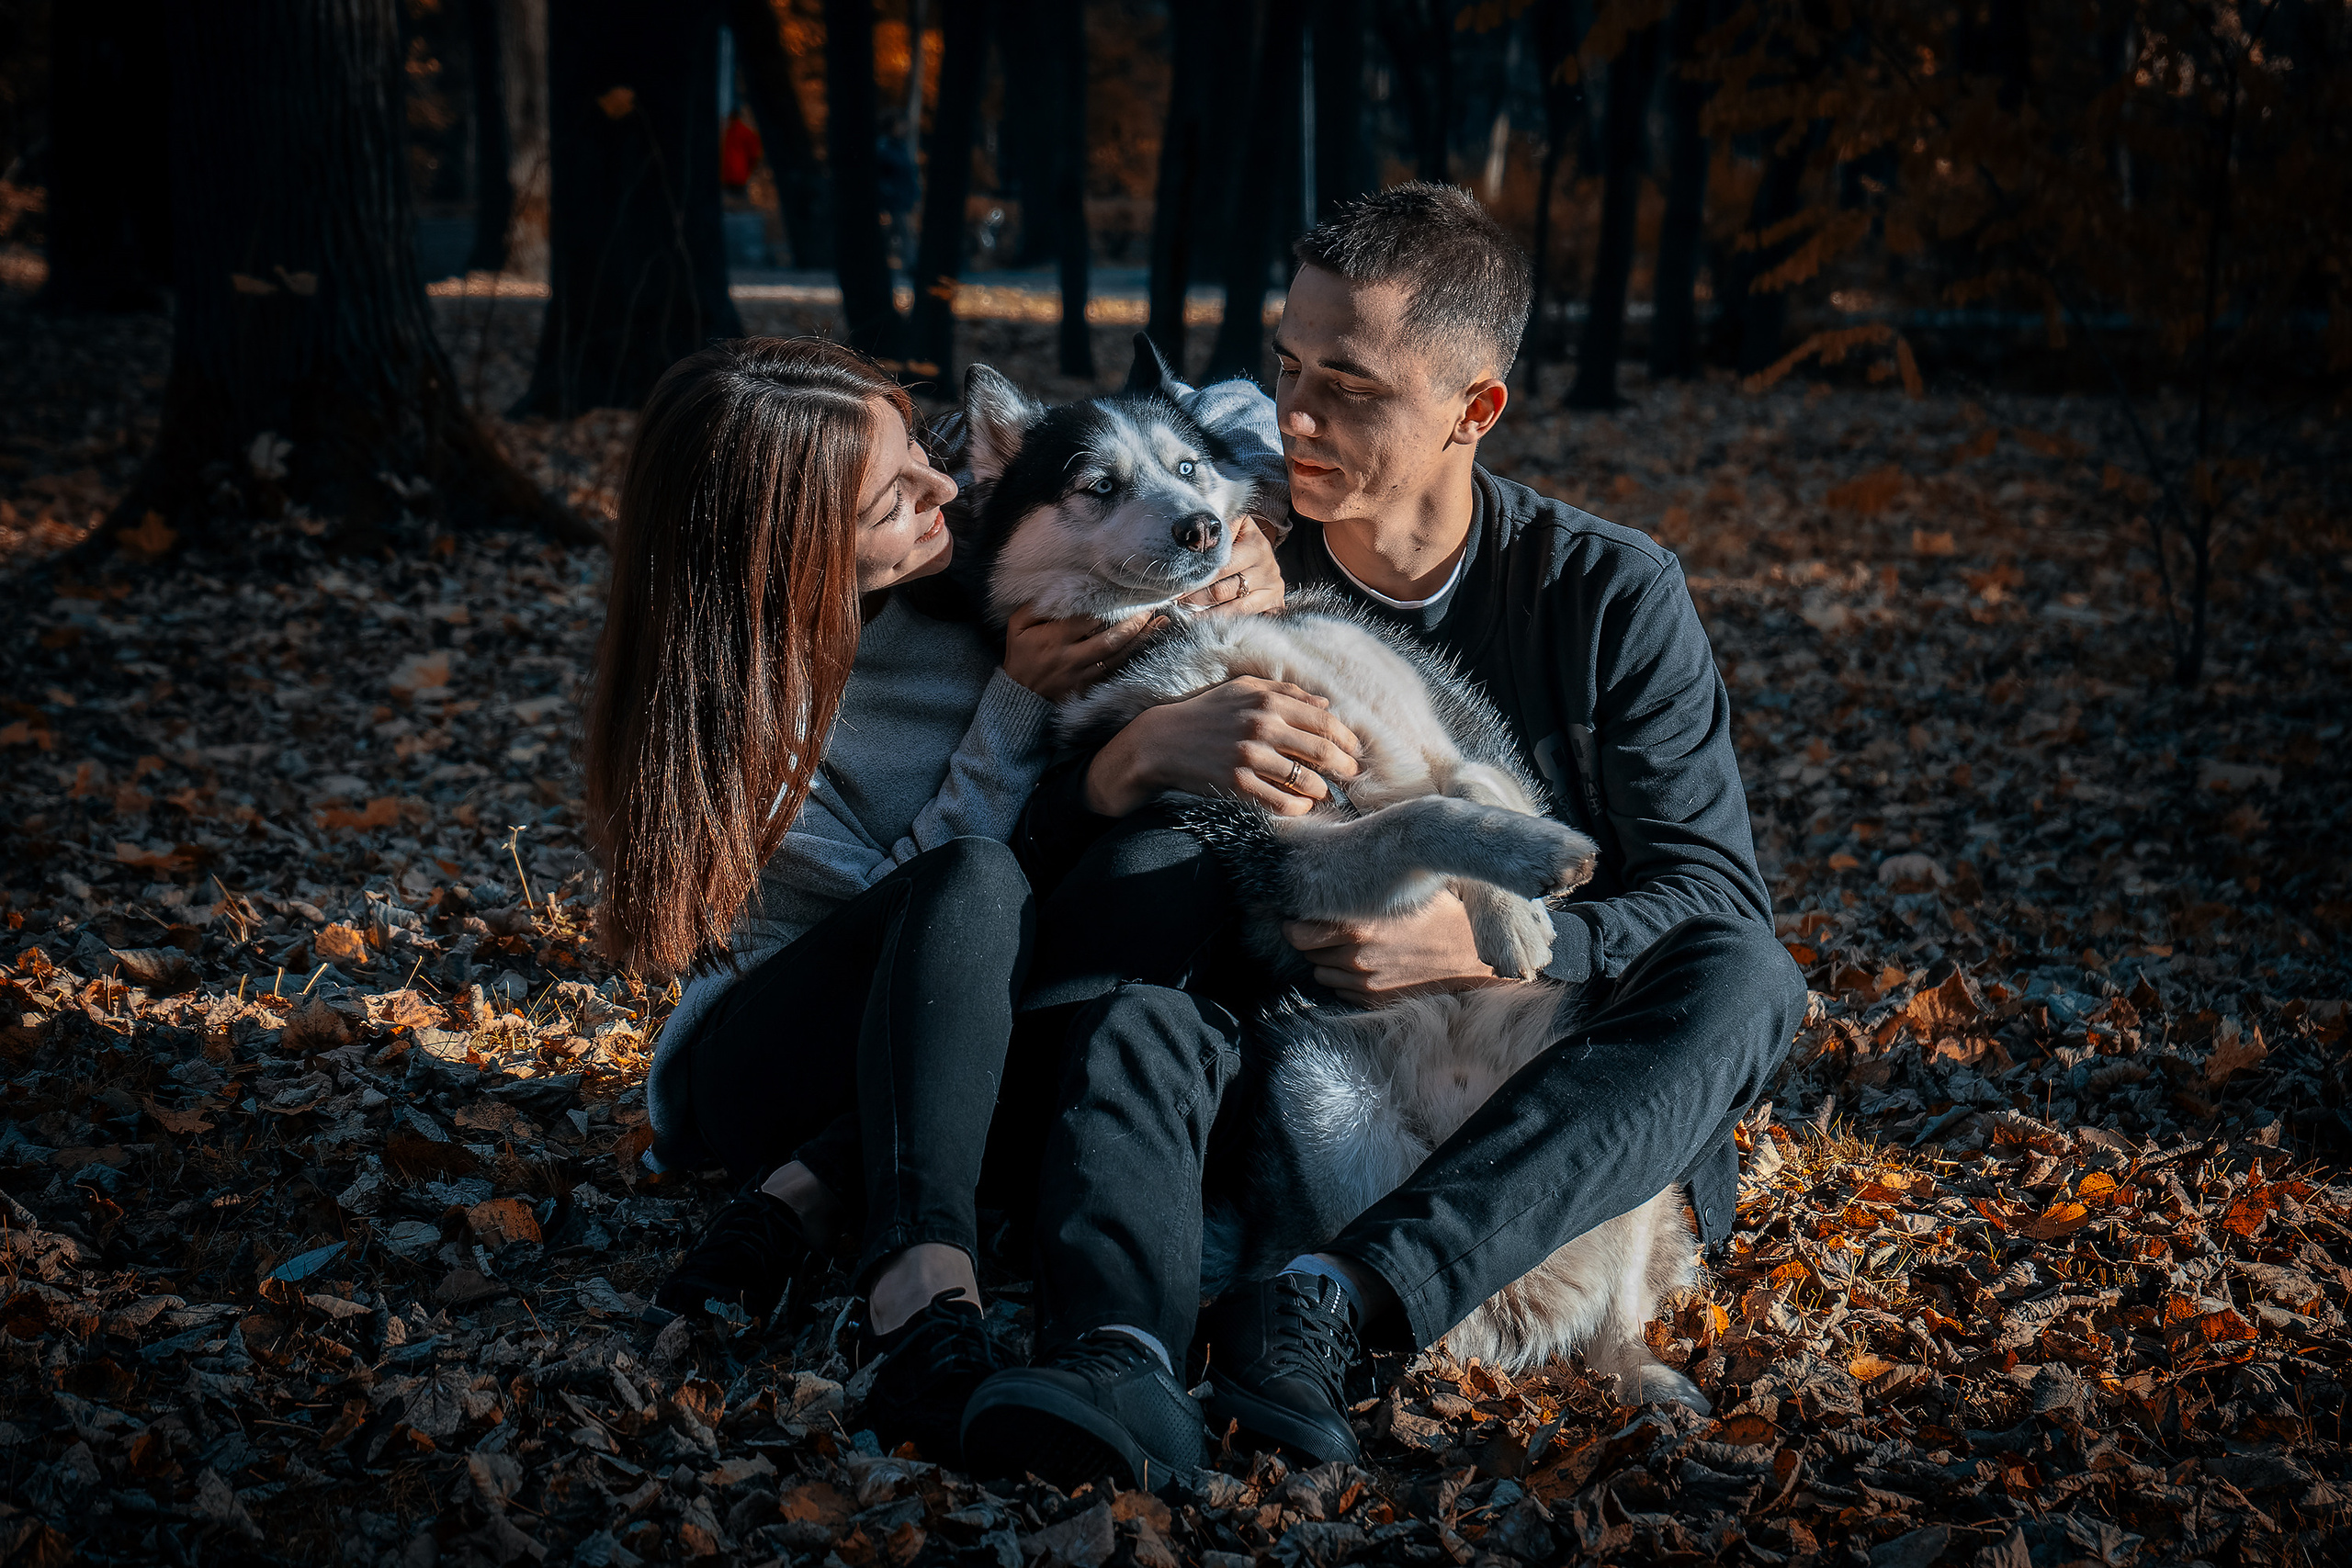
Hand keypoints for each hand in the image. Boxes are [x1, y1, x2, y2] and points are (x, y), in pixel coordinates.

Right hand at [1003, 606, 1158, 702]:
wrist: (1019, 696)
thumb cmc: (1020, 655)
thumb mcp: (1017, 627)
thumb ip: (1035, 607)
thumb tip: (1059, 591)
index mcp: (1052, 640)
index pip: (1087, 621)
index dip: (1108, 607)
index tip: (1124, 593)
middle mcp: (1070, 659)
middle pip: (1108, 641)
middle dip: (1133, 624)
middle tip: (1151, 607)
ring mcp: (1081, 676)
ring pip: (1117, 657)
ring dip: (1140, 640)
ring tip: (1160, 622)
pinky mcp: (1088, 688)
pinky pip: (1115, 672)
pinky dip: (1133, 658)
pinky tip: (1149, 645)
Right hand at [1083, 675, 1362, 816]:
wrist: (1163, 741)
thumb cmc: (1207, 712)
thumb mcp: (1244, 690)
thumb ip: (1286, 693)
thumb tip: (1327, 706)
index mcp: (1267, 701)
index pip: (1324, 721)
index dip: (1346, 738)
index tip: (1354, 750)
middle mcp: (1262, 727)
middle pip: (1321, 751)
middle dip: (1344, 767)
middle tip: (1351, 775)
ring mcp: (1249, 757)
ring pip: (1306, 779)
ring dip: (1323, 790)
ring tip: (1326, 792)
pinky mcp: (1237, 783)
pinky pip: (1281, 800)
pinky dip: (1299, 807)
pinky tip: (1303, 806)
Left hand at [1176, 515, 1285, 616]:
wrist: (1266, 554)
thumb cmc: (1241, 539)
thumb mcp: (1234, 526)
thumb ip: (1216, 528)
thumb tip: (1191, 529)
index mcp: (1255, 545)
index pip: (1221, 565)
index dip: (1196, 575)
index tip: (1176, 582)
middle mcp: (1267, 567)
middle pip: (1223, 590)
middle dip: (1196, 597)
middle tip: (1176, 601)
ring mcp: (1272, 587)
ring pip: (1234, 608)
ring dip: (1206, 613)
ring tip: (1186, 613)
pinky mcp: (1276, 604)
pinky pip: (1246, 618)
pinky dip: (1223, 622)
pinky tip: (1205, 623)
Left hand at [1282, 891, 1520, 1005]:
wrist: (1475, 959)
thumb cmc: (1443, 913)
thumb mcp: (1407, 886)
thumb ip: (1368, 877)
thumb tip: (1339, 848)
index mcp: (1356, 925)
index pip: (1296, 931)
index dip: (1294, 920)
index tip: (1301, 912)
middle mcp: (1354, 957)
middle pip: (1306, 951)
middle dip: (1311, 938)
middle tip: (1327, 925)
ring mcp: (1365, 982)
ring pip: (1322, 972)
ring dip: (1328, 959)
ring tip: (1352, 943)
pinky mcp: (1375, 1000)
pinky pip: (1342, 989)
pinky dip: (1347, 978)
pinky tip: (1370, 961)